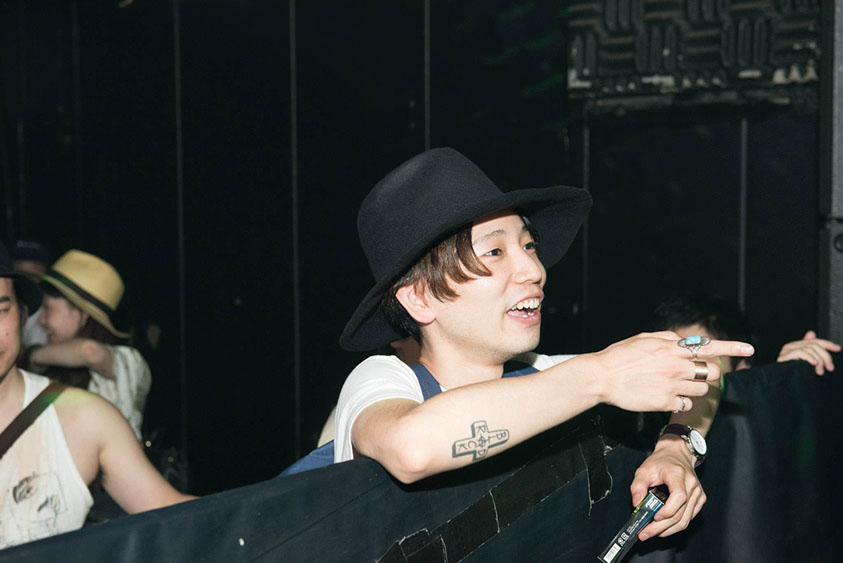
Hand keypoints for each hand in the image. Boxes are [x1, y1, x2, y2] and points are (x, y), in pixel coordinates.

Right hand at [590, 331, 753, 412]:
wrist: (601, 377)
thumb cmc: (619, 356)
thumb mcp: (644, 338)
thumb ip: (668, 339)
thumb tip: (685, 341)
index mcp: (672, 348)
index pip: (710, 347)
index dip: (732, 347)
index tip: (749, 348)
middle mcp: (676, 366)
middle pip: (711, 372)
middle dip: (706, 373)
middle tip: (692, 374)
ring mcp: (672, 385)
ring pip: (702, 391)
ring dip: (694, 389)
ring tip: (674, 386)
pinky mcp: (666, 403)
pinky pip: (686, 405)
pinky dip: (680, 402)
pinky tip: (665, 397)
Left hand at [630, 437, 704, 539]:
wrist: (676, 454)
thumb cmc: (661, 462)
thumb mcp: (644, 469)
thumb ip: (637, 486)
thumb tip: (637, 504)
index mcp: (678, 475)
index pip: (679, 496)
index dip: (667, 510)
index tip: (654, 517)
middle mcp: (691, 485)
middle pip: (680, 514)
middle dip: (660, 527)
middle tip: (645, 533)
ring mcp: (698, 494)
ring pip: (685, 520)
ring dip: (667, 530)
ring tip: (652, 532)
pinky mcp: (699, 500)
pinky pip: (688, 518)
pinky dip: (674, 526)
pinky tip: (662, 527)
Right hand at [777, 330, 839, 374]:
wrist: (781, 384)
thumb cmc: (794, 375)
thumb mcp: (807, 363)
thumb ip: (810, 350)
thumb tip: (811, 333)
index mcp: (796, 346)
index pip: (814, 341)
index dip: (827, 344)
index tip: (838, 349)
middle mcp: (790, 346)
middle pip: (814, 345)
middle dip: (825, 356)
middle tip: (830, 368)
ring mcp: (786, 351)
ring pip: (809, 349)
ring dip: (819, 361)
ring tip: (820, 371)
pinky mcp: (784, 356)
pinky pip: (801, 352)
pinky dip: (809, 358)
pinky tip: (814, 364)